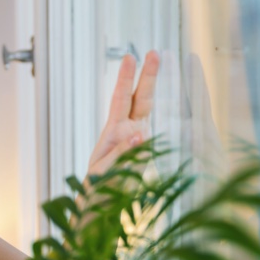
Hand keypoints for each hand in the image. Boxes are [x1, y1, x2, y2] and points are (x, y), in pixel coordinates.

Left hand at [87, 51, 159, 176]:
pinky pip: (155, 136)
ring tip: (158, 64)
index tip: (130, 58)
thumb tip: (142, 134)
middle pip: (139, 99)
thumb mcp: (104, 170)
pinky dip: (161, 124)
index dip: (126, 79)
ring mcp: (139, 141)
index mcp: (113, 131)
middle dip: (146, 76)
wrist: (101, 207)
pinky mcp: (148, 153)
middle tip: (154, 52)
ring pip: (148, 111)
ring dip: (152, 88)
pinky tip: (160, 117)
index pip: (121, 99)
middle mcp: (127, 132)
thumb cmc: (98, 186)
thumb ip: (122, 152)